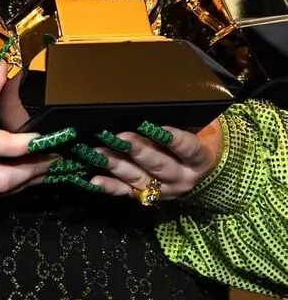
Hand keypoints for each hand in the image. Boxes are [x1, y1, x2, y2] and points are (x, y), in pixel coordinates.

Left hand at [91, 118, 224, 200]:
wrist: (204, 172)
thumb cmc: (199, 140)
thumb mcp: (200, 128)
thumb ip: (183, 120)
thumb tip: (158, 104)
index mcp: (199, 160)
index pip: (188, 148)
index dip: (173, 139)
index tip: (156, 127)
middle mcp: (182, 178)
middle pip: (159, 165)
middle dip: (138, 150)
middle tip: (120, 137)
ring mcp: (163, 189)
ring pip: (138, 177)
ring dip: (116, 164)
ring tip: (98, 151)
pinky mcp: (147, 195)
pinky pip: (127, 192)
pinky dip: (110, 186)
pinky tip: (95, 180)